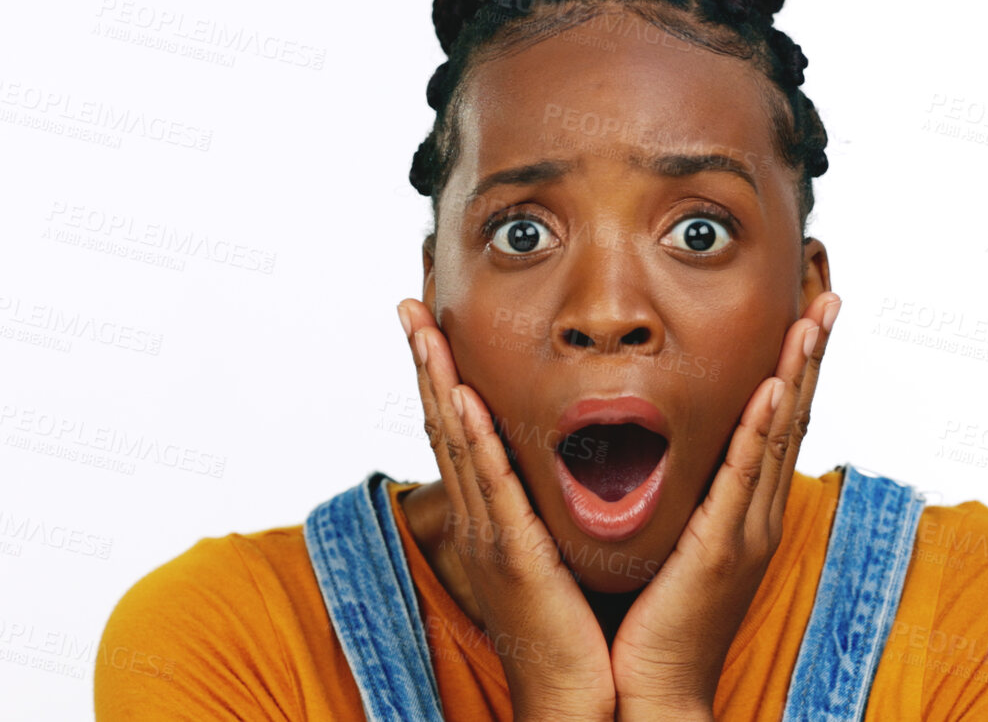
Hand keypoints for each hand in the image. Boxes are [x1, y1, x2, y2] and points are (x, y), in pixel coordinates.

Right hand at [396, 299, 615, 721]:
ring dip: (438, 383)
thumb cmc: (580, 635)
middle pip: (444, 425)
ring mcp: (491, 537)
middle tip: (407, 306)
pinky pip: (491, 488)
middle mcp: (482, 521)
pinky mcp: (513, 557)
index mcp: (494, 519)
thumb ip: (559, 512)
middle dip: (425, 363)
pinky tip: (464, 399)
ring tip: (422, 330)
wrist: (578, 704)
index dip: (441, 376)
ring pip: (458, 444)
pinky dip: (475, 441)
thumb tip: (580, 467)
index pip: (461, 432)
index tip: (428, 324)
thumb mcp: (562, 556)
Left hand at [608, 292, 840, 721]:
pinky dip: (762, 430)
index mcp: (742, 511)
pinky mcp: (723, 550)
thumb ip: (667, 495)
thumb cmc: (644, 622)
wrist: (646, 696)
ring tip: (812, 319)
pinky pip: (745, 478)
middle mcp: (756, 514)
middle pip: (792, 416)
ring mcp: (746, 531)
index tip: (802, 311)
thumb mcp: (663, 540)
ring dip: (797, 372)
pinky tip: (773, 388)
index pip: (775, 421)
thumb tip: (643, 449)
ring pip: (779, 435)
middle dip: (810, 354)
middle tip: (828, 294)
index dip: (793, 365)